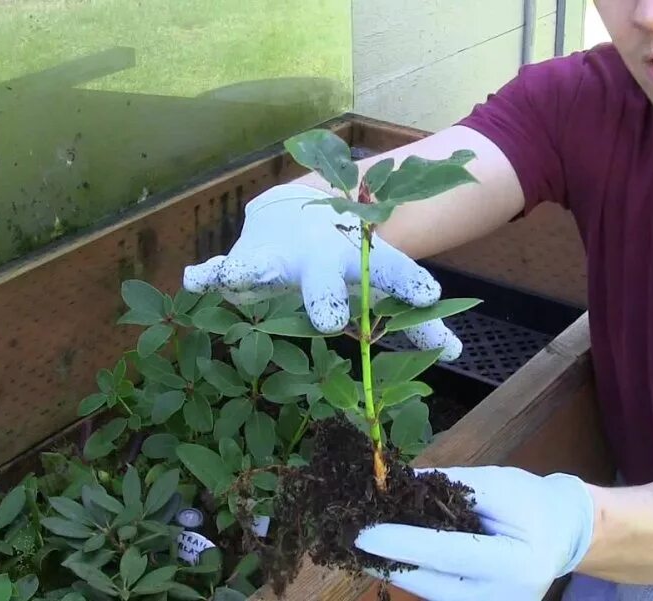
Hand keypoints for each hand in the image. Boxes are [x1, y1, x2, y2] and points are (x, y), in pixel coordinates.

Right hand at [183, 183, 463, 359]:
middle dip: (326, 295)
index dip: (407, 283)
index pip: (390, 272)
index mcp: (361, 263)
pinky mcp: (245, 259)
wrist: (296, 214)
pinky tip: (195, 281)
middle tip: (329, 319)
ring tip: (239, 277)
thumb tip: (458, 355)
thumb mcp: (380, 287)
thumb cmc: (346, 265)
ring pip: (268, 265)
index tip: (428, 295)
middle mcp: (320, 257)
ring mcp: (280, 256)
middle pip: (325, 276)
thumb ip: (417, 324)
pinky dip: (210, 273)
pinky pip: (223, 267)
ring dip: (253, 272)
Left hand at [354, 466, 594, 599]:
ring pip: (430, 593)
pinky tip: (390, 555)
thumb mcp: (494, 483)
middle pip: (430, 584)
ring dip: (396, 569)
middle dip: (387, 562)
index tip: (362, 532)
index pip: (445, 554)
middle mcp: (503, 598)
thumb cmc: (531, 501)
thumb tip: (395, 485)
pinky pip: (439, 593)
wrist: (565, 531)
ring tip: (364, 545)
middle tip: (351, 540)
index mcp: (515, 564)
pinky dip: (414, 573)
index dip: (400, 542)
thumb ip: (446, 487)